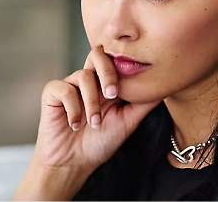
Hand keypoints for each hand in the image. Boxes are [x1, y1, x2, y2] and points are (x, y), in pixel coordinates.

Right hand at [12, 45, 160, 199]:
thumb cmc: (100, 142)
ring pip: (83, 75)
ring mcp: (71, 85)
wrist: (73, 163)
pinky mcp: (53, 93)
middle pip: (97, 54)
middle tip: (112, 95)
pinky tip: (75, 124)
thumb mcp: (128, 122)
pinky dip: (73, 108)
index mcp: (107, 83)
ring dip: (91, 102)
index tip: (130, 88)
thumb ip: (143, 103)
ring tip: (94, 123)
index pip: (116, 60)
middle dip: (108, 72)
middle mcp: (89, 80)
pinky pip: (64, 88)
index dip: (124, 67)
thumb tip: (164, 86)